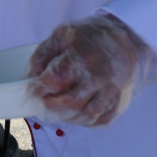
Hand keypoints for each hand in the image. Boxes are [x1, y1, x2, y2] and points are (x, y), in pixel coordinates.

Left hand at [26, 15, 142, 126]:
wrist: (128, 38)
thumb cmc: (91, 36)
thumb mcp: (62, 35)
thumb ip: (42, 55)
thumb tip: (28, 78)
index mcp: (81, 56)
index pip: (54, 80)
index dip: (38, 89)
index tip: (30, 92)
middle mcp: (98, 76)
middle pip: (69, 103)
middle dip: (49, 108)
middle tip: (41, 106)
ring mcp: (112, 91)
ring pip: (85, 116)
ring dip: (66, 117)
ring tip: (56, 111)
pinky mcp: (120, 101)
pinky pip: (100, 120)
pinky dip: (85, 122)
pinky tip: (76, 113)